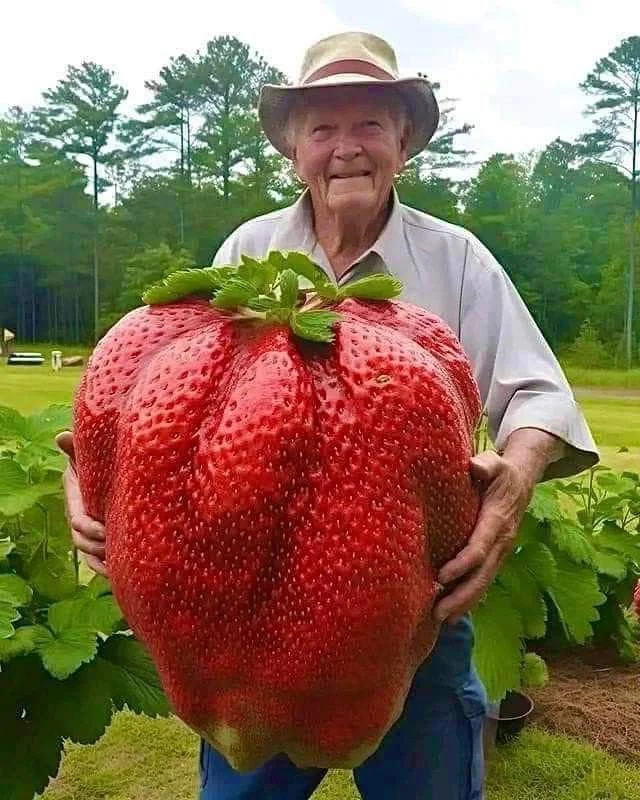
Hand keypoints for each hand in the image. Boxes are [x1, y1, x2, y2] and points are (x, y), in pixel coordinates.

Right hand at [56, 431, 107, 576]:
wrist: (111, 473)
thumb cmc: (98, 462)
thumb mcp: (86, 455)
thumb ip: (75, 449)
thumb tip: (62, 436)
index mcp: (77, 502)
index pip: (78, 520)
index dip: (90, 526)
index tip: (105, 528)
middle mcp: (82, 521)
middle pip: (83, 542)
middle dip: (97, 547)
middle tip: (114, 549)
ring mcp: (92, 533)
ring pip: (90, 555)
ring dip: (102, 562)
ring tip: (117, 567)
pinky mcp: (104, 541)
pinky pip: (99, 562)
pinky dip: (106, 569)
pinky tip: (119, 574)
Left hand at [432, 450, 533, 625]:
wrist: (522, 481)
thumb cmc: (501, 472)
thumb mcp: (494, 462)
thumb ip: (485, 465)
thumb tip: (474, 467)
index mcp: (497, 521)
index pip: (479, 548)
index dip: (461, 564)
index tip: (441, 577)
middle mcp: (501, 542)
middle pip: (482, 576)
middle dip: (461, 596)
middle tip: (438, 614)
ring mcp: (500, 552)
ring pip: (483, 583)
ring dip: (464, 604)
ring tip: (441, 621)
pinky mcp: (496, 557)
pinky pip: (483, 581)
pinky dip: (469, 598)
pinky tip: (452, 612)